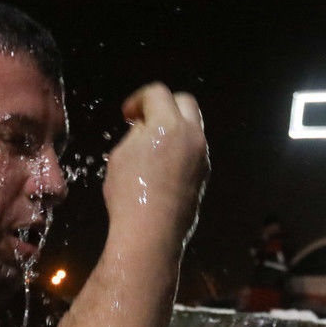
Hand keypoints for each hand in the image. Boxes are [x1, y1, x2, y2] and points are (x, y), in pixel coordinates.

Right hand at [103, 83, 208, 252]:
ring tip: (151, 145)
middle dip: (163, 105)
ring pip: (193, 127)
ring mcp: (202, 156)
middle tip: (143, 121)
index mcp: (168, 125)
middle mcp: (192, 136)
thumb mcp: (121, 155)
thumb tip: (145, 129)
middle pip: (184, 102)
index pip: (157, 93)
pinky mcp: (204, 175)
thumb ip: (137, 134)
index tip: (127, 115)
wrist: (151, 233)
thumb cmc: (129, 193)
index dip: (138, 99)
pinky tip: (162, 165)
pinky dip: (180, 148)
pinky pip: (194, 150)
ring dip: (174, 127)